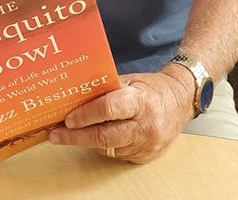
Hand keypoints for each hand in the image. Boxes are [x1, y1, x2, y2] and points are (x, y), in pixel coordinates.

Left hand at [47, 67, 194, 163]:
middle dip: (76, 136)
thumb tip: (77, 96)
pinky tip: (92, 137)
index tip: (68, 118)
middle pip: (104, 136)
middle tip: (56, 135)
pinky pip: (117, 153)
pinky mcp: (145, 157)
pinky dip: (103, 146)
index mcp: (141, 101)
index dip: (86, 114)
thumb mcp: (130, 80)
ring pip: (108, 147)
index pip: (109, 109)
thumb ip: (107, 89)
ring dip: (86, 141)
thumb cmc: (152, 88)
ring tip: (68, 134)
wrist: (181, 101)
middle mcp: (145, 126)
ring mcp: (146, 144)